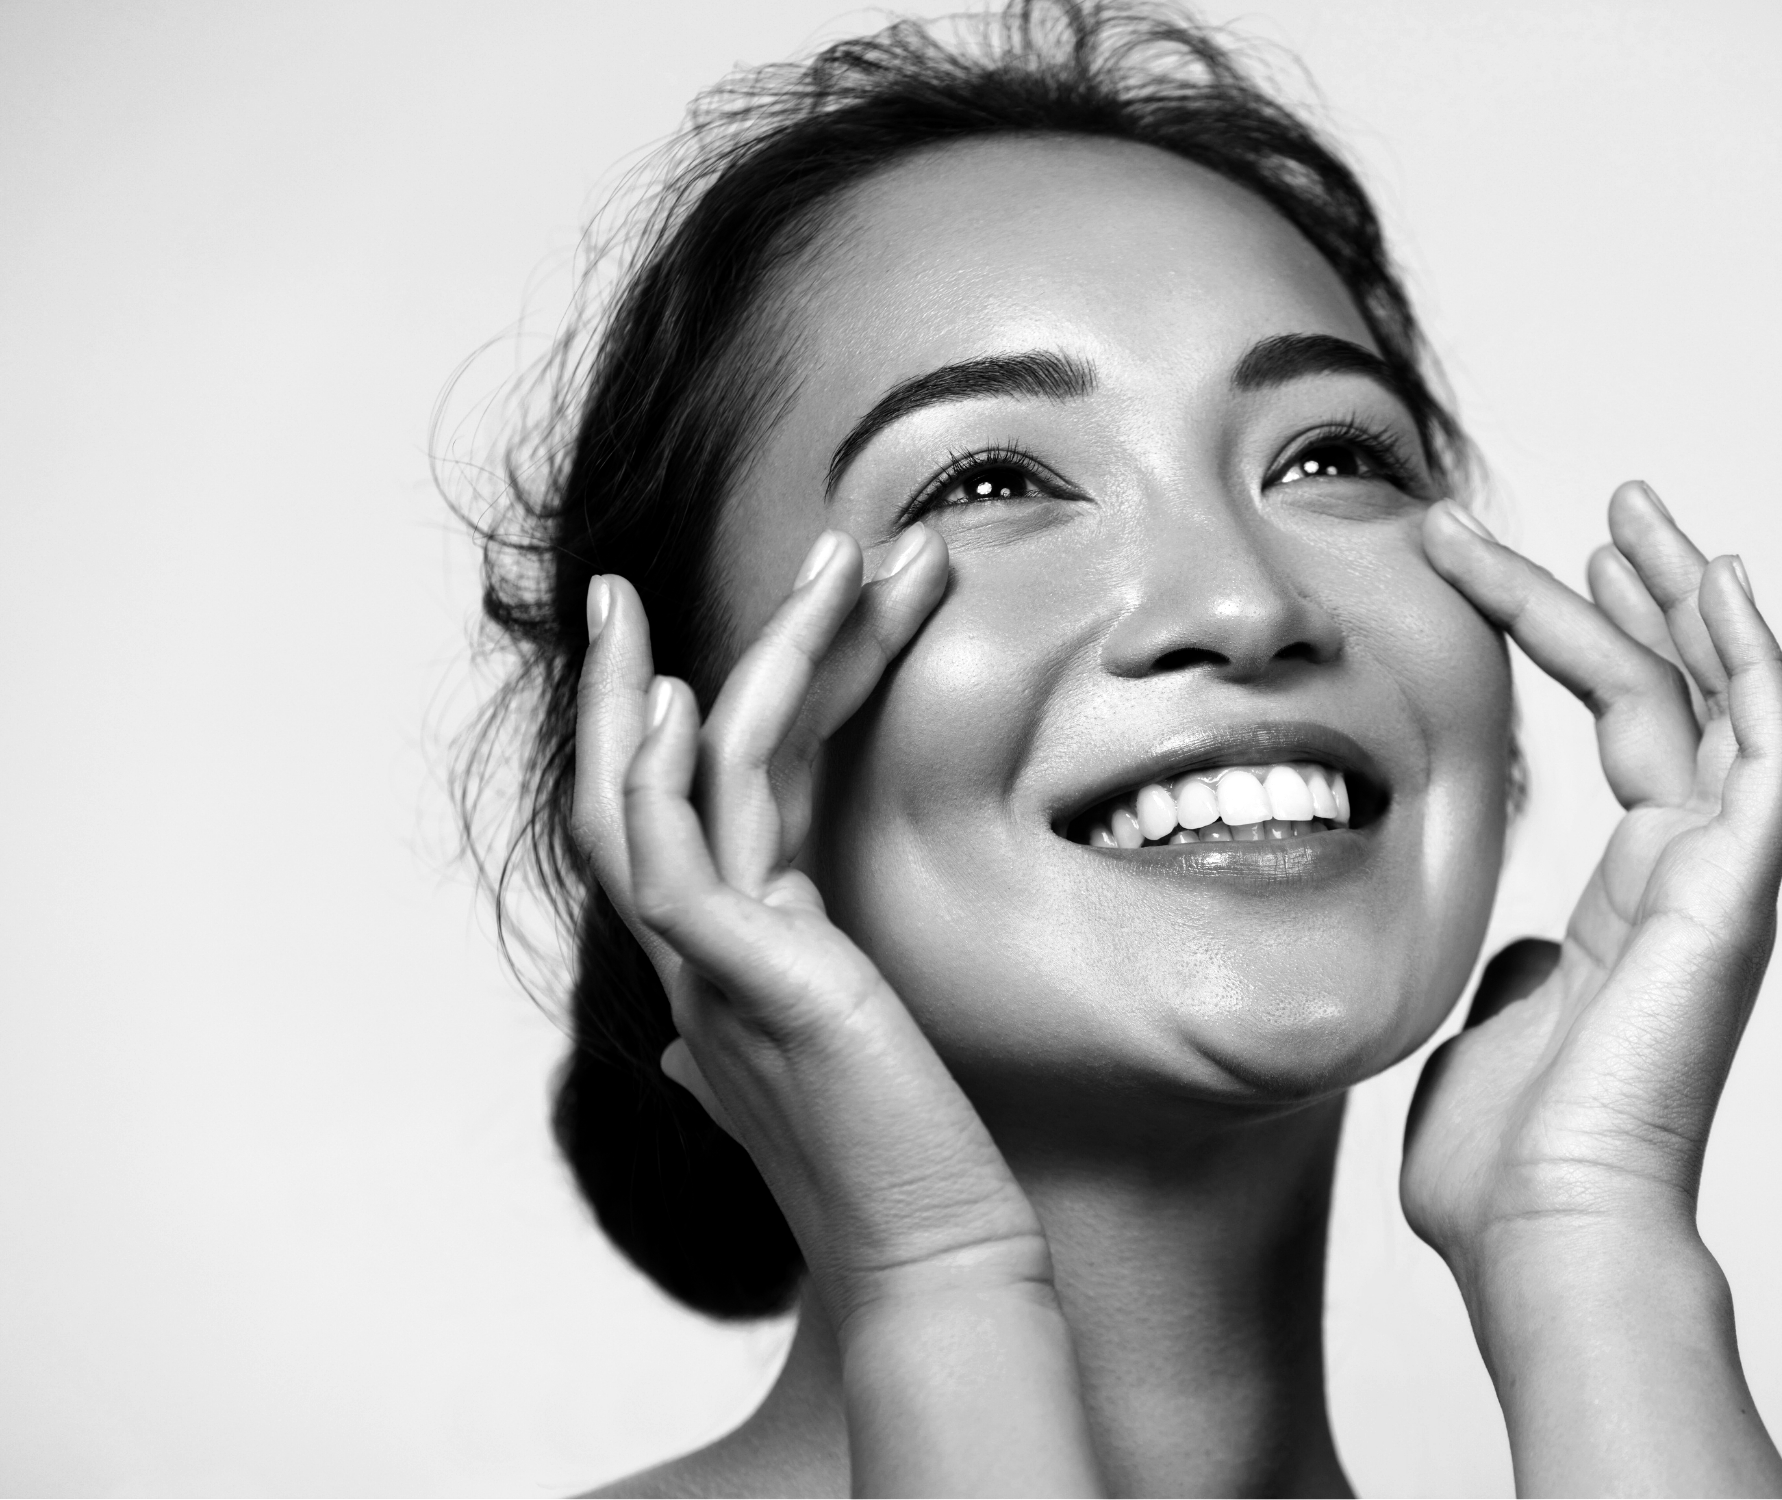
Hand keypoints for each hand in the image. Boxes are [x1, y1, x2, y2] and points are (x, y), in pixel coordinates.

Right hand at [573, 526, 1100, 1495]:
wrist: (936, 1257)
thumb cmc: (906, 1163)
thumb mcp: (841, 1055)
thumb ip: (787, 1004)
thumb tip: (722, 1009)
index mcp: (726, 960)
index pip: (682, 810)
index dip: (676, 716)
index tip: (701, 636)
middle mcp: (699, 957)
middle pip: (643, 782)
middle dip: (633, 674)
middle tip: (624, 579)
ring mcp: (710, 971)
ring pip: (676, 786)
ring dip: (738, 662)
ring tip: (823, 558)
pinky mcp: (743, 987)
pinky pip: (672, 863)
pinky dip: (661, 776)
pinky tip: (682, 699)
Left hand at [1402, 484, 1781, 1495]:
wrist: (1544, 1232)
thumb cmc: (1507, 1165)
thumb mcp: (1488, 1032)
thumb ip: (1512, 972)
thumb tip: (1517, 947)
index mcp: (1628, 901)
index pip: (1619, 729)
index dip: (1570, 638)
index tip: (1502, 564)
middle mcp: (1685, 876)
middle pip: (1675, 695)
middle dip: (1638, 594)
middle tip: (1607, 509)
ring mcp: (1718, 880)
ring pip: (1722, 701)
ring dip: (1684, 600)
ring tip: (1638, 510)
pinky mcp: (1735, 891)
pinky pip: (1767, 750)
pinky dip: (1752, 662)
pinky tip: (1719, 580)